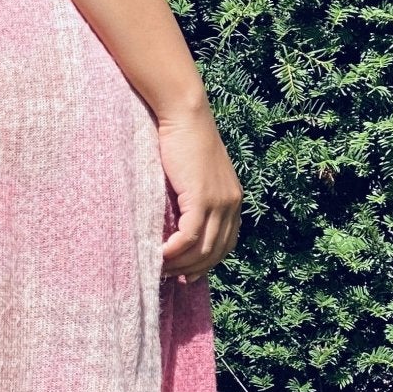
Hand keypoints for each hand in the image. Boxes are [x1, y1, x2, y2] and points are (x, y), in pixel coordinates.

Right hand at [156, 100, 242, 282]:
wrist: (184, 113)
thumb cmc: (183, 138)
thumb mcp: (195, 173)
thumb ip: (194, 195)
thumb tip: (177, 220)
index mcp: (233, 199)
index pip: (226, 244)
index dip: (207, 265)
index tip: (187, 276)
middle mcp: (231, 203)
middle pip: (215, 253)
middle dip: (193, 271)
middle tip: (169, 278)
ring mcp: (219, 202)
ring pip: (202, 249)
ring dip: (180, 265)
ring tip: (159, 269)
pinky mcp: (202, 197)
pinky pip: (190, 237)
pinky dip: (174, 252)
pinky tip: (159, 256)